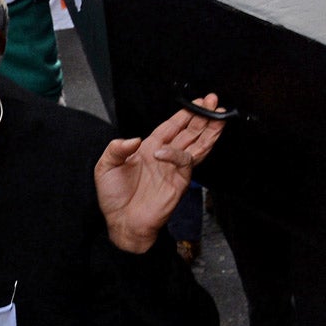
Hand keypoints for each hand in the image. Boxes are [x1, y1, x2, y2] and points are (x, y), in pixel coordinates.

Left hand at [95, 93, 225, 253]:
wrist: (121, 223)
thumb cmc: (113, 197)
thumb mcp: (105, 167)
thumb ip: (116, 148)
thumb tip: (134, 139)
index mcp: (151, 147)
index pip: (172, 126)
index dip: (185, 114)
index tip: (198, 102)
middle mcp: (166, 156)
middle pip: (190, 132)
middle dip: (203, 116)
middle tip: (214, 102)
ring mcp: (174, 169)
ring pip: (197, 145)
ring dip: (208, 131)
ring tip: (220, 117)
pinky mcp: (179, 182)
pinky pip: (183, 163)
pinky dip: (177, 155)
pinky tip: (166, 151)